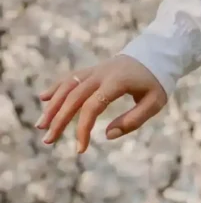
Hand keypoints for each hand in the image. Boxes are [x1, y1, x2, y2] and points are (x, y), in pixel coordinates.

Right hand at [38, 55, 167, 154]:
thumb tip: (108, 134)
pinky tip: (44, 98)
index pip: (92, 106)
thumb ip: (134, 119)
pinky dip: (57, 86)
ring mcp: (96, 69)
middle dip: (59, 119)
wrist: (158, 53)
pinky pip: (72, 76)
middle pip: (74, 96)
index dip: (83, 128)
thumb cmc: (157, 81)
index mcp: (117, 82)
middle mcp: (102, 73)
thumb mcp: (155, 102)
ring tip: (41, 125)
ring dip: (53, 105)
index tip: (80, 149)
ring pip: (68, 85)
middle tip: (48, 140)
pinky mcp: (94, 69)